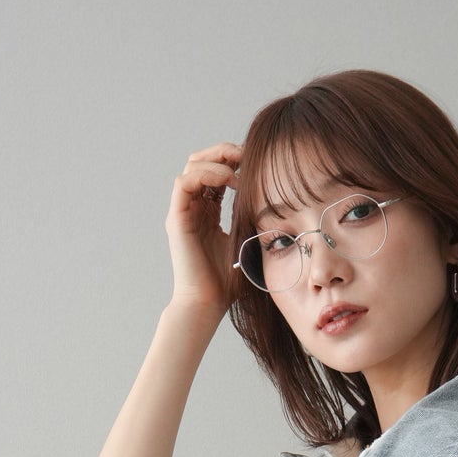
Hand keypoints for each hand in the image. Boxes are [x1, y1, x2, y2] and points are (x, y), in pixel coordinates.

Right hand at [166, 141, 243, 313]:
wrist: (208, 305)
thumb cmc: (228, 283)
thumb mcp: (249, 242)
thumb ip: (255, 220)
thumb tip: (281, 204)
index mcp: (208, 211)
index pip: (217, 172)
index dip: (235, 160)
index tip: (258, 161)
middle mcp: (193, 207)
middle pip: (202, 160)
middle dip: (225, 152)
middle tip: (248, 155)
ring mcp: (183, 212)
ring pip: (192, 165)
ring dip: (217, 159)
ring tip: (239, 166)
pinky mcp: (177, 219)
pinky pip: (185, 182)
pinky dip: (206, 174)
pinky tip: (229, 180)